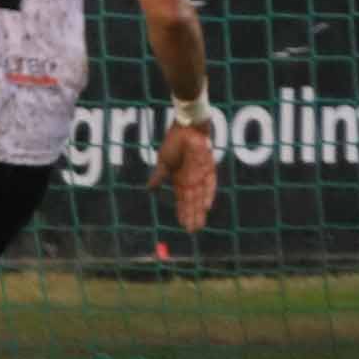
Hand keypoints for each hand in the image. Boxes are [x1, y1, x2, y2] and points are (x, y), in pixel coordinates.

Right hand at [149, 118, 217, 232]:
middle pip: (192, 202)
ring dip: (199, 210)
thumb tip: (149, 191)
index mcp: (180, 180)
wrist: (186, 127)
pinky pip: (209, 183)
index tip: (184, 225)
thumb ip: (158, 177)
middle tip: (193, 230)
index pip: (182, 200)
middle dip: (192, 216)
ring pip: (200, 196)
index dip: (183, 212)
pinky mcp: (209, 168)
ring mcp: (200, 175)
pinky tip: (206, 206)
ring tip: (199, 224)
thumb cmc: (174, 142)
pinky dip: (208, 194)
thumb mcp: (163, 162)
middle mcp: (192, 180)